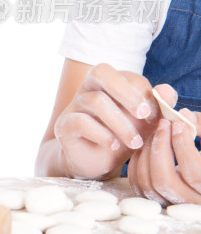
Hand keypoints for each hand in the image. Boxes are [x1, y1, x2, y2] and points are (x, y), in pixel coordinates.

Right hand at [52, 64, 159, 178]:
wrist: (98, 161)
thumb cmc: (123, 136)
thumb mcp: (146, 123)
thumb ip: (159, 107)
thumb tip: (167, 92)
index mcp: (111, 83)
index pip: (128, 76)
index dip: (146, 94)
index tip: (155, 117)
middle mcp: (90, 88)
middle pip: (102, 71)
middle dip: (128, 93)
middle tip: (145, 115)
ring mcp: (75, 105)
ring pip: (95, 101)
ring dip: (121, 124)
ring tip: (135, 143)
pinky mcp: (64, 125)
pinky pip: (80, 122)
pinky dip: (101, 134)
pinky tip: (113, 146)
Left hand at [128, 87, 200, 204]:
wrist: (200, 171)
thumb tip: (184, 115)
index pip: (194, 172)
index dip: (183, 145)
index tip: (178, 122)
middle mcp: (193, 203)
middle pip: (165, 180)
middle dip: (160, 147)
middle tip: (163, 124)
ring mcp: (173, 205)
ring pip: (149, 184)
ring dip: (147, 153)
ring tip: (156, 132)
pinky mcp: (158, 201)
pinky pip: (139, 186)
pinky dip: (137, 163)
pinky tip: (147, 145)